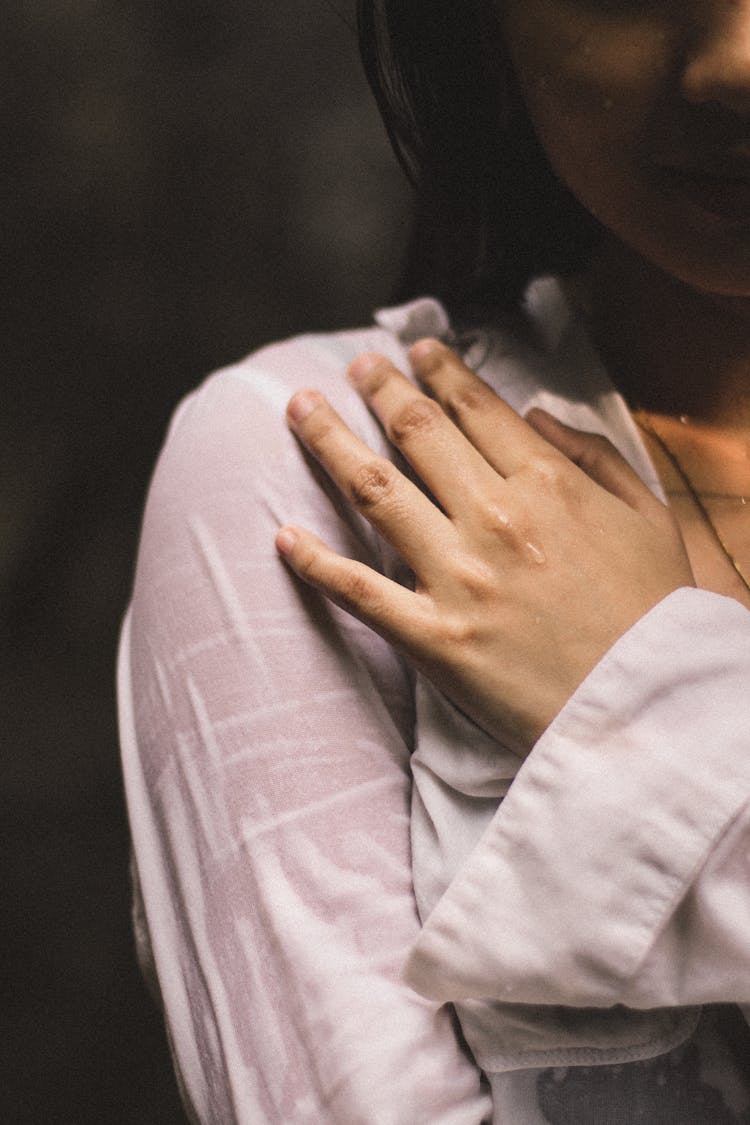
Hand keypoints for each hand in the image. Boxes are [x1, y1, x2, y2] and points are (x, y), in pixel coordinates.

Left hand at [275, 340, 693, 753]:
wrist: (645, 711)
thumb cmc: (654, 617)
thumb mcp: (651, 519)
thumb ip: (595, 457)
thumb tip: (535, 417)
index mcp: (548, 485)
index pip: (478, 410)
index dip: (442, 372)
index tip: (418, 352)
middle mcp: (493, 518)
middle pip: (417, 433)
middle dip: (380, 388)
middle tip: (356, 366)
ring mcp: (456, 576)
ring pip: (374, 490)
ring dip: (329, 441)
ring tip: (301, 409)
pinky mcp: (431, 636)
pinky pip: (357, 590)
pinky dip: (314, 560)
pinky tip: (283, 536)